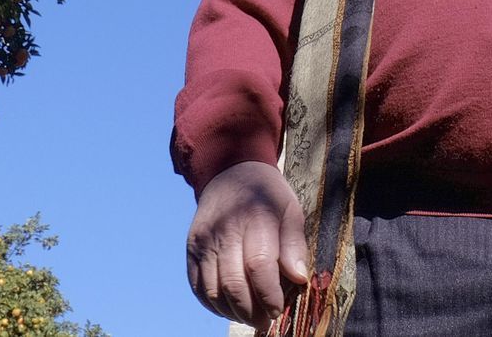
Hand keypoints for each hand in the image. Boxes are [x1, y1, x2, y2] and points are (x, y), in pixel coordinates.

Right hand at [186, 161, 310, 327]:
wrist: (230, 171)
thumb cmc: (267, 194)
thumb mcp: (290, 210)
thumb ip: (294, 244)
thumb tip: (299, 278)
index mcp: (254, 218)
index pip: (259, 266)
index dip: (269, 295)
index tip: (278, 309)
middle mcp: (225, 230)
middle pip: (233, 283)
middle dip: (250, 311)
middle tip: (264, 321)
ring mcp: (204, 240)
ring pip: (212, 290)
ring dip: (231, 311)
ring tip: (248, 316)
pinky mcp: (192, 248)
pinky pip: (197, 286)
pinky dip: (212, 303)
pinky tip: (229, 307)